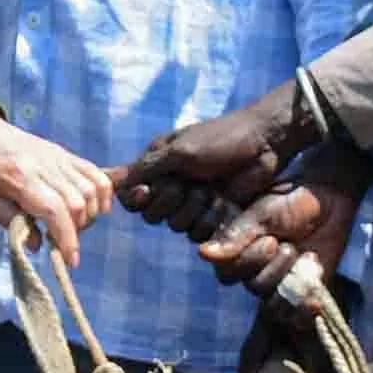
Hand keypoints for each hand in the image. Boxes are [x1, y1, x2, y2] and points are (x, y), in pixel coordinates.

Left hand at [0, 114, 112, 264]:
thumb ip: (10, 221)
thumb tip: (37, 246)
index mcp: (19, 177)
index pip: (55, 210)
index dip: (67, 239)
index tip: (70, 261)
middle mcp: (44, 164)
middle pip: (77, 202)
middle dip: (76, 231)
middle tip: (62, 244)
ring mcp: (56, 156)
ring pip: (90, 188)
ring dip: (89, 214)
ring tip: (72, 227)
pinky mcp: (63, 153)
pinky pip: (93, 172)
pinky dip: (102, 193)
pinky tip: (97, 209)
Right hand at [118, 79, 320, 233]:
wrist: (265, 145)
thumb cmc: (221, 139)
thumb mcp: (179, 150)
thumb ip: (145, 168)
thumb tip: (107, 177)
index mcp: (158, 165)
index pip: (130, 194)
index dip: (136, 198)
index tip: (146, 191)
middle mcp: (171, 185)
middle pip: (151, 215)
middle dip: (169, 201)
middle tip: (188, 183)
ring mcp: (192, 203)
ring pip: (176, 225)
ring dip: (193, 208)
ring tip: (210, 189)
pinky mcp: (213, 217)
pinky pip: (200, 232)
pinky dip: (210, 218)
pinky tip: (223, 201)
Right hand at [188, 141, 372, 293]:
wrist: (326, 203)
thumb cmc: (289, 202)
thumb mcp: (261, 215)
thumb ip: (235, 237)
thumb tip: (203, 253)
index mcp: (236, 252)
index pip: (227, 274)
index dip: (249, 261)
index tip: (270, 239)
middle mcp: (253, 272)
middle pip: (253, 287)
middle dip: (274, 267)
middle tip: (287, 245)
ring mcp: (278, 285)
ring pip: (274, 303)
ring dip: (291, 279)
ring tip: (305, 257)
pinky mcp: (301, 295)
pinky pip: (296, 316)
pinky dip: (305, 306)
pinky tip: (315, 288)